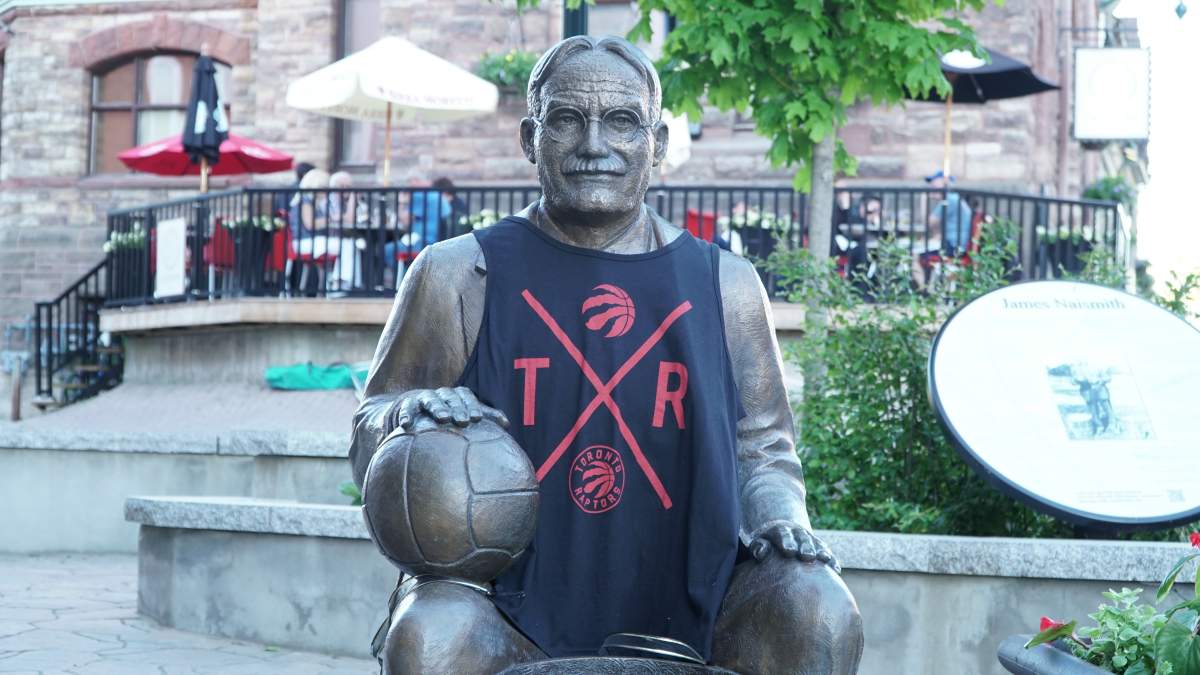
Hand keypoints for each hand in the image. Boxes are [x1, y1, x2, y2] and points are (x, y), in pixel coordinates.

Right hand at [384, 387, 509, 434]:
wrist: (417, 409)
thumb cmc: (449, 414)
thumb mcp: (466, 413)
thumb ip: (485, 417)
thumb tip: (507, 424)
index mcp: (457, 396)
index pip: (466, 397)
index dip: (472, 406)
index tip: (477, 418)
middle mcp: (442, 395)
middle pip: (450, 397)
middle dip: (457, 408)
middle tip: (463, 421)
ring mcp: (424, 398)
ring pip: (431, 400)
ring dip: (437, 407)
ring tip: (443, 418)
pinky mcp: (407, 405)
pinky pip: (407, 409)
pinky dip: (406, 415)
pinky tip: (406, 425)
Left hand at [749, 523, 840, 573]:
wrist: (781, 530)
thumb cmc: (765, 542)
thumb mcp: (757, 541)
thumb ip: (758, 545)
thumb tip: (761, 553)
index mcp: (779, 531)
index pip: (782, 534)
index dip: (786, 541)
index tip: (789, 551)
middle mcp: (796, 533)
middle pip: (802, 538)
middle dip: (806, 546)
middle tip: (807, 556)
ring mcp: (809, 539)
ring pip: (817, 544)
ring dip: (821, 551)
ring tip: (825, 559)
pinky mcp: (819, 547)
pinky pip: (827, 553)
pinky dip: (832, 560)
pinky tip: (835, 570)